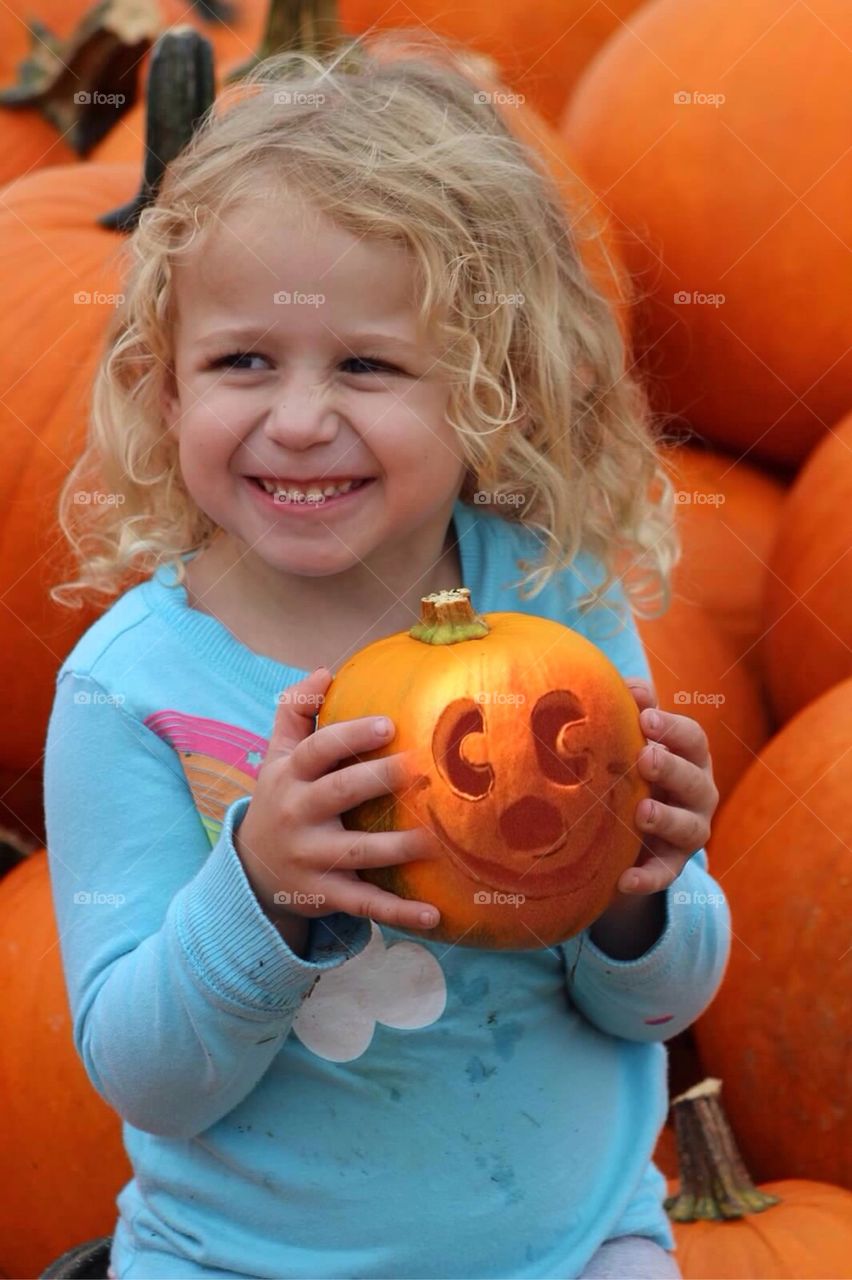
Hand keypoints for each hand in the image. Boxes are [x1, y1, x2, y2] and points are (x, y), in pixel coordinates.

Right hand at [234, 668, 439, 931]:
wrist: (251, 868)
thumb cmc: (280, 797)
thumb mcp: (278, 755)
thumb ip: (295, 710)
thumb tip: (325, 670)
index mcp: (289, 777)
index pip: (316, 750)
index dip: (349, 736)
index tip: (388, 724)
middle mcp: (298, 815)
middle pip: (337, 794)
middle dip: (376, 780)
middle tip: (420, 769)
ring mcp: (312, 857)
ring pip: (357, 851)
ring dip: (397, 847)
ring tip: (435, 838)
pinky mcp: (326, 894)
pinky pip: (364, 905)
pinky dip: (399, 914)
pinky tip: (434, 916)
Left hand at [617, 678, 719, 895]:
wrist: (631, 828)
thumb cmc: (634, 768)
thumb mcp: (636, 739)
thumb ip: (637, 711)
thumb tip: (629, 686)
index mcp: (690, 758)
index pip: (693, 739)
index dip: (672, 727)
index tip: (644, 718)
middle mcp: (698, 794)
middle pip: (695, 781)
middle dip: (671, 768)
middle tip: (644, 758)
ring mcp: (689, 831)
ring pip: (690, 828)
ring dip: (667, 819)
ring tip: (642, 812)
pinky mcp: (671, 864)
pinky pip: (665, 874)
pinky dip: (647, 879)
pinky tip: (624, 881)